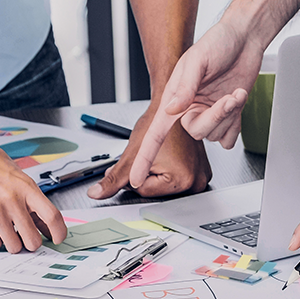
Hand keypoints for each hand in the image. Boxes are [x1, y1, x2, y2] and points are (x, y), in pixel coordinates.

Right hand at [0, 114, 66, 252]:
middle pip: (33, 240)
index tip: (57, 238)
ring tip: (8, 229)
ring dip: (13, 242)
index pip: (52, 216)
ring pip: (14, 247)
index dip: (59, 232)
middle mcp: (12, 201)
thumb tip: (45, 226)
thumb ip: (33, 202)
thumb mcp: (20, 178)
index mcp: (27, 188)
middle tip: (27, 236)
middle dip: (32, 242)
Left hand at [87, 105, 211, 198]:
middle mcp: (196, 182)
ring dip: (158, 173)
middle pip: (156, 191)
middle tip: (154, 156)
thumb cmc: (157, 123)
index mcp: (183, 181)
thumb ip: (113, 179)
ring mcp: (202, 177)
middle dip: (146, 175)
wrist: (171, 105)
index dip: (135, 174)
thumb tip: (97, 193)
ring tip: (163, 154)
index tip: (142, 158)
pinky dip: (170, 170)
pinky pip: (177, 178)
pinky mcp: (203, 171)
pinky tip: (171, 156)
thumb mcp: (131, 155)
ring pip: (165, 186)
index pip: (144, 190)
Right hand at [129, 21, 263, 188]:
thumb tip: (172, 110)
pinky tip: (237, 101)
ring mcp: (208, 115)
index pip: (155, 134)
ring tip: (235, 92)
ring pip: (214, 135)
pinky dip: (236, 123)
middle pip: (196, 132)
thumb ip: (184, 87)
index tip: (136, 178)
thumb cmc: (217, 43)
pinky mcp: (226, 118)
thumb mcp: (196, 60)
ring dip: (229, 114)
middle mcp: (189, 109)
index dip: (145, 157)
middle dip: (215, 115)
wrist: (245, 39)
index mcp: (175, 99)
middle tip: (229, 97)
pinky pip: (228, 138)